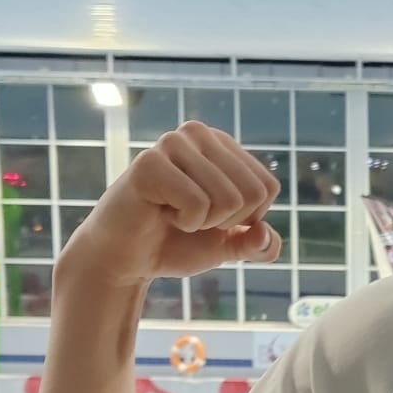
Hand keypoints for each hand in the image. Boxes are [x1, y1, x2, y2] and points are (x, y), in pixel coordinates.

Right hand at [61, 123, 283, 287]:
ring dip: (203, 223)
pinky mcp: (149, 163)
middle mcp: (198, 133)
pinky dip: (185, 222)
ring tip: (173, 213)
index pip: (268, 186)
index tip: (212, 217)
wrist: (124, 259)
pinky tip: (161, 213)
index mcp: (222, 144)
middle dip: (226, 222)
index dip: (247, 218)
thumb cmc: (174, 243)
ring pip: (228, 199)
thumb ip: (257, 245)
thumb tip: (266, 237)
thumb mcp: (227, 245)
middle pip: (252, 193)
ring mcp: (172, 143)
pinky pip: (198, 204)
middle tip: (190, 218)